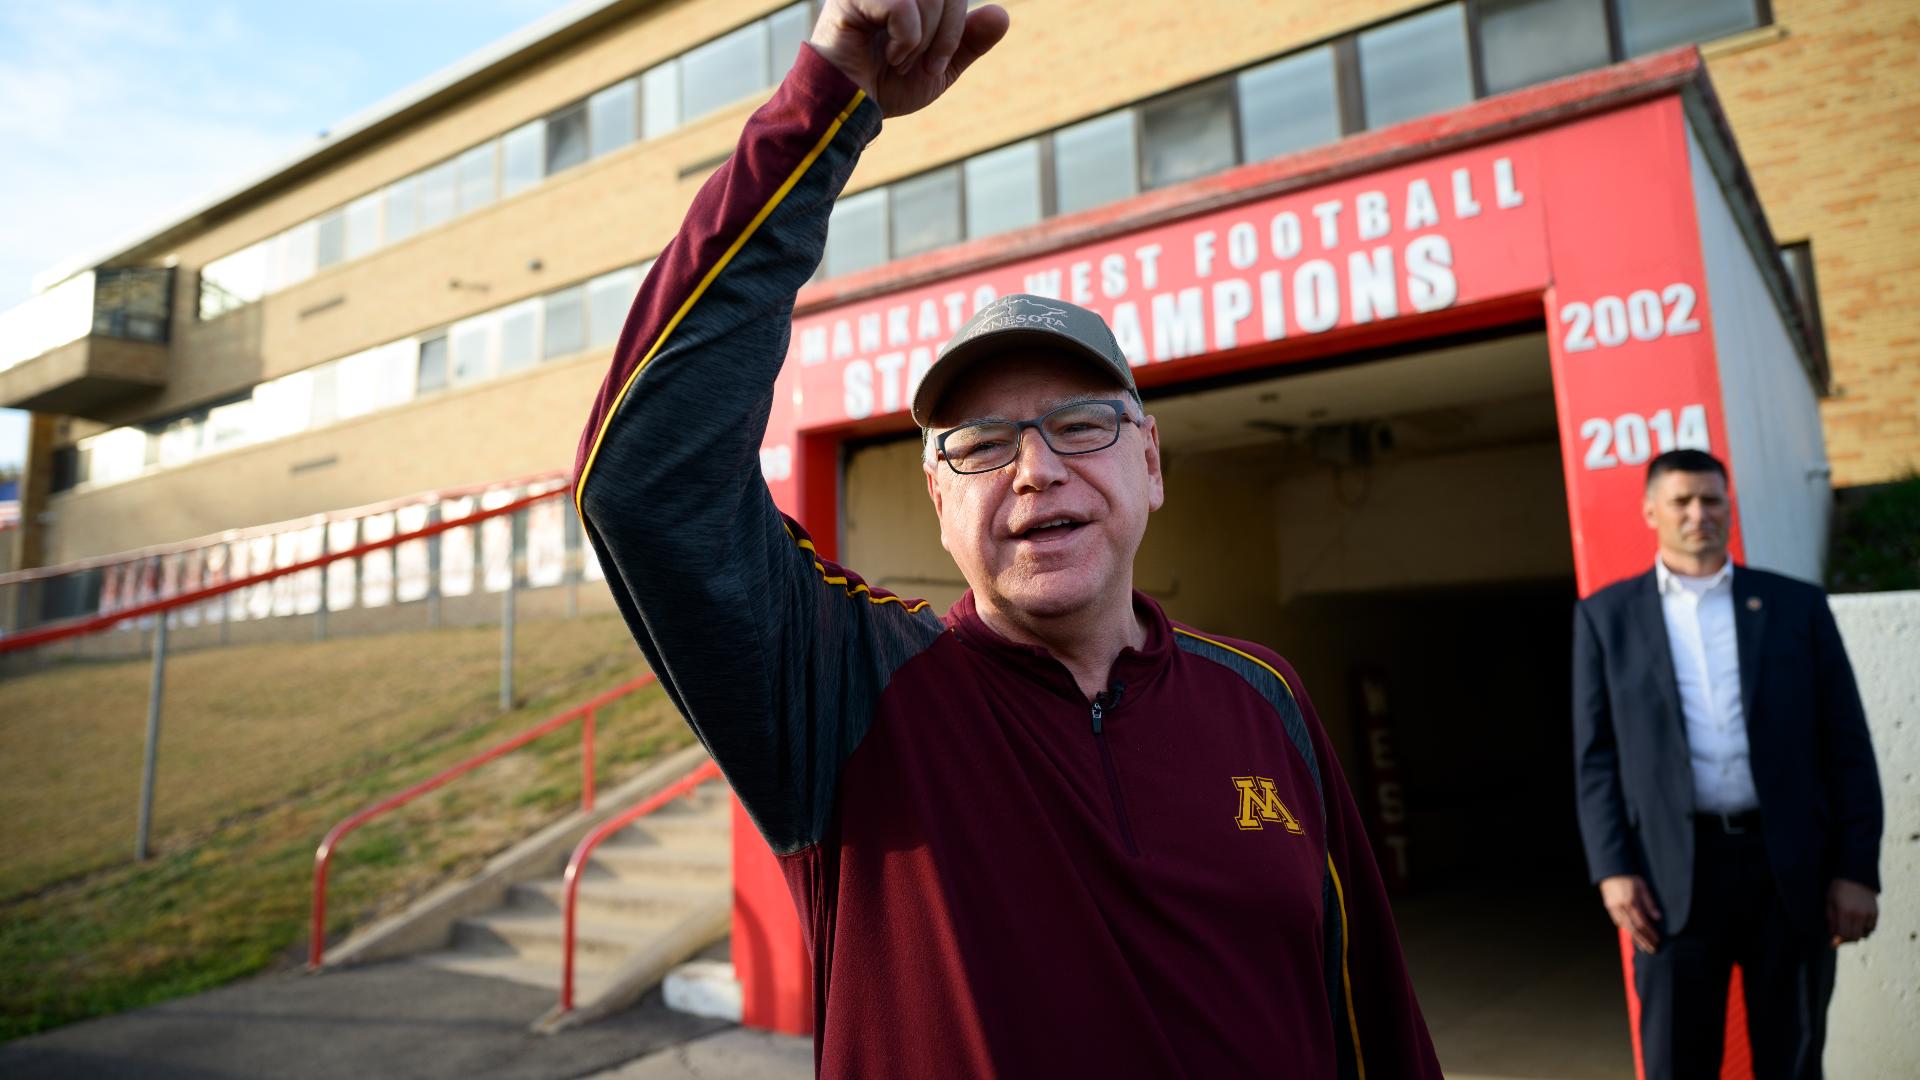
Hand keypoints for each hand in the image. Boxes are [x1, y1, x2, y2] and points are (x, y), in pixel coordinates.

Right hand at [808, 0, 1009, 116]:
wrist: (848, 110)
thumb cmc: (885, 86)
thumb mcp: (938, 67)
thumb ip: (969, 42)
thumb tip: (1002, 15)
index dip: (958, 26)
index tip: (937, 62)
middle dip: (946, 33)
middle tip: (924, 64)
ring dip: (924, 40)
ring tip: (900, 61)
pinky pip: (903, 5)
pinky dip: (906, 39)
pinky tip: (887, 54)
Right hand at [1600, 875, 1663, 953]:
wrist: (1612, 870)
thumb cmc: (1629, 877)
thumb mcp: (1643, 887)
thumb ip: (1650, 903)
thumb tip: (1658, 918)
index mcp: (1632, 902)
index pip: (1642, 923)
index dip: (1650, 934)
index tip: (1657, 941)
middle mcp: (1622, 907)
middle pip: (1634, 929)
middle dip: (1644, 941)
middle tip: (1652, 950)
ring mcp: (1614, 908)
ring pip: (1626, 928)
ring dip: (1635, 939)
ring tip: (1643, 947)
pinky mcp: (1610, 907)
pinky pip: (1618, 922)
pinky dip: (1626, 931)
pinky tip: (1632, 936)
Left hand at [1828, 879, 1877, 946]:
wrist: (1856, 875)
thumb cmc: (1838, 888)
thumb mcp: (1830, 902)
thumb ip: (1832, 920)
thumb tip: (1833, 935)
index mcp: (1845, 912)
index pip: (1844, 934)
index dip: (1837, 941)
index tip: (1832, 944)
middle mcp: (1859, 914)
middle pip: (1855, 937)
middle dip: (1846, 940)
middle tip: (1840, 937)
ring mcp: (1869, 914)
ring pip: (1864, 934)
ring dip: (1856, 935)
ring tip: (1849, 928)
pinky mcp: (1876, 912)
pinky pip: (1871, 928)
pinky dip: (1865, 930)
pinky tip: (1857, 924)